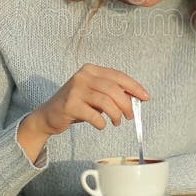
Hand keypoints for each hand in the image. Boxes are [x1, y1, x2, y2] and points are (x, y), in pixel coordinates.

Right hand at [29, 63, 150, 135]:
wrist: (49, 115)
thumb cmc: (76, 104)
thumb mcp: (94, 94)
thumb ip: (112, 93)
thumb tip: (136, 98)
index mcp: (91, 70)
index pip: (118, 76)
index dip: (134, 87)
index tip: (146, 97)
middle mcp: (83, 76)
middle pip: (114, 89)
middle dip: (126, 105)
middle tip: (129, 116)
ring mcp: (75, 89)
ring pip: (106, 102)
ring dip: (116, 115)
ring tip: (116, 122)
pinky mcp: (70, 105)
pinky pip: (94, 115)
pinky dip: (102, 123)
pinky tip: (101, 125)